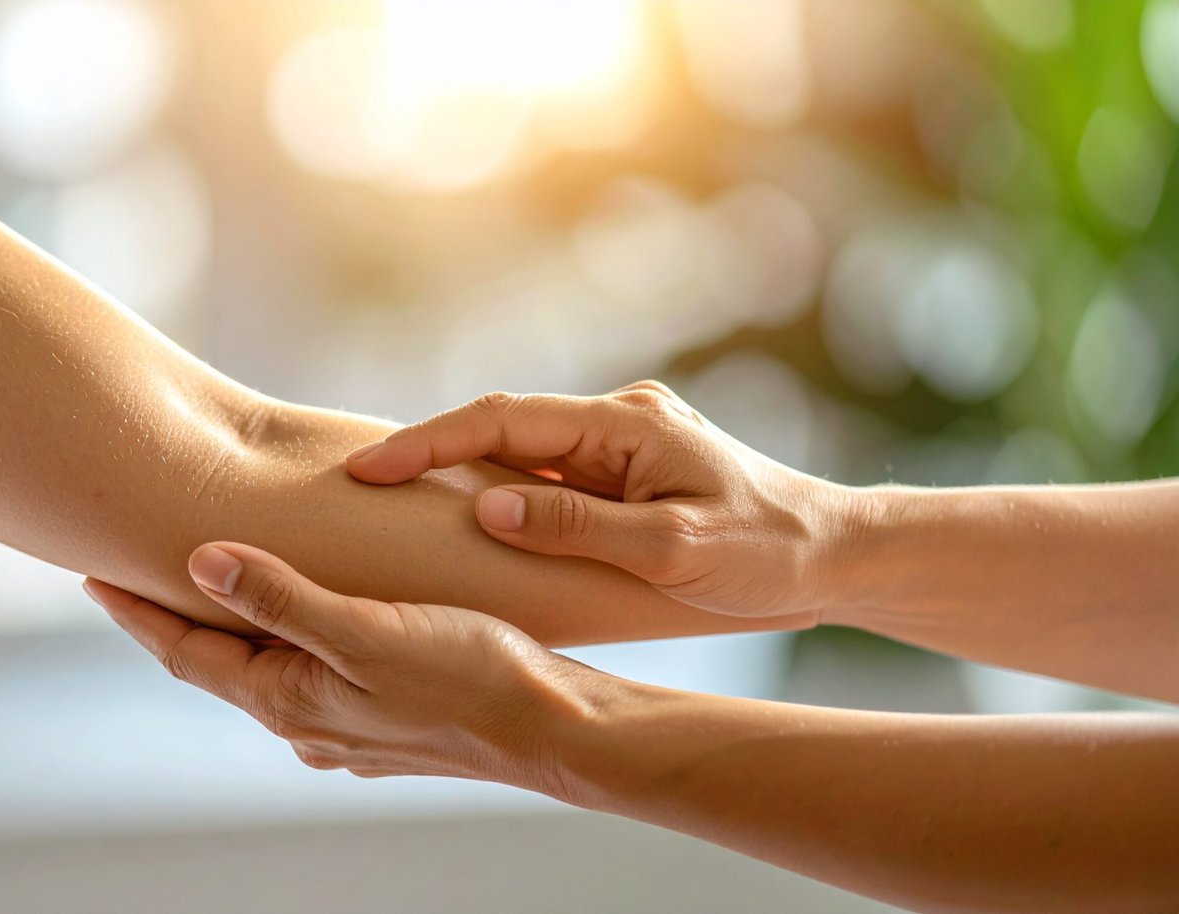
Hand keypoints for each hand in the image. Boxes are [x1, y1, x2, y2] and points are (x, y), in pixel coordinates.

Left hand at [83, 543, 595, 792]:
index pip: (186, 653)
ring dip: (237, 628)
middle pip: (220, 663)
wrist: (554, 727)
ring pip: (269, 667)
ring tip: (217, 584)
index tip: (90, 574)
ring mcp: (346, 726)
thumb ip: (279, 596)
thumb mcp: (365, 630)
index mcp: (288, 700)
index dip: (136, 612)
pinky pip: (314, 671)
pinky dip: (291, 638)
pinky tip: (311, 618)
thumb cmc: (468, 674)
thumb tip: (198, 562)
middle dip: (179, 618)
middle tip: (138, 571)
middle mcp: (306, 721)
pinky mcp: (385, 717)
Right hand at [345, 382, 856, 622]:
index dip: (430, 441)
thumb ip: (577, 528)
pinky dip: (504, 496)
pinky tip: (470, 525)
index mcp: (628, 424)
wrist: (836, 552)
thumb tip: (487, 505)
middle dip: (429, 453)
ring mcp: (622, 442)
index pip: (504, 418)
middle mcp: (619, 419)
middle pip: (502, 427)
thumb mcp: (674, 551)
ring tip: (394, 506)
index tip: (370, 468)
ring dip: (462, 476)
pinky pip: (548, 477)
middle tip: (359, 485)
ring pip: (522, 453)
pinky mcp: (626, 471)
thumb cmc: (766, 553)